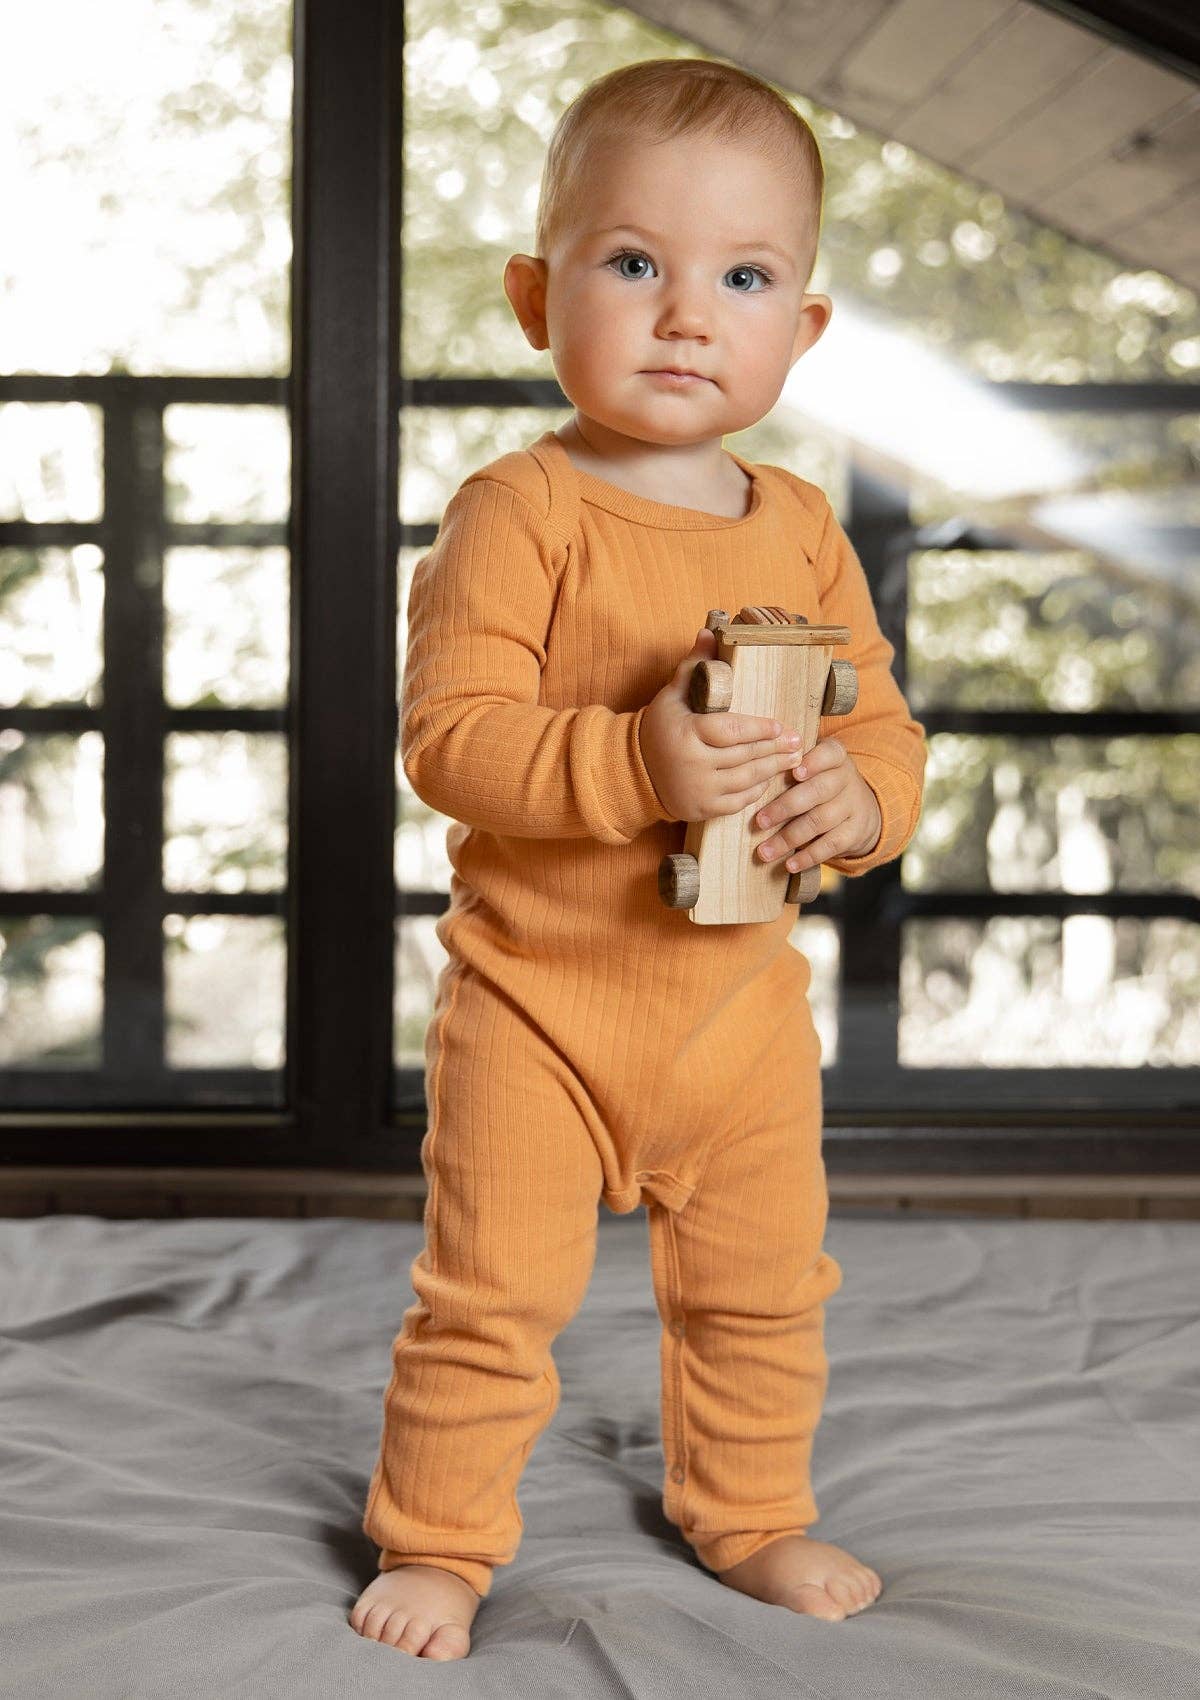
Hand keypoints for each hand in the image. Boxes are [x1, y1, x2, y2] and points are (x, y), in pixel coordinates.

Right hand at [639, 629, 807, 822]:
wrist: (635, 771)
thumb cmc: (660, 728)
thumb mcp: (672, 695)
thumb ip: (693, 665)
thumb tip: (709, 631)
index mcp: (687, 734)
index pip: (732, 731)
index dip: (759, 729)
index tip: (779, 726)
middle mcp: (693, 765)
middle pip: (744, 756)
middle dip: (774, 748)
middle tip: (797, 741)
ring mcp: (698, 790)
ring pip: (745, 779)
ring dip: (772, 769)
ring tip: (792, 758)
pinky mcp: (702, 810)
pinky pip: (738, 802)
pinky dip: (756, 790)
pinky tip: (768, 779)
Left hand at [750, 736, 881, 870]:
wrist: (861, 810)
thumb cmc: (821, 783)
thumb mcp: (815, 767)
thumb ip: (789, 765)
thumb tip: (753, 774)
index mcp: (835, 757)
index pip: (829, 754)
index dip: (813, 763)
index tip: (794, 773)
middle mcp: (847, 778)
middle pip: (818, 791)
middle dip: (785, 807)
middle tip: (759, 822)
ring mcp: (853, 806)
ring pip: (819, 821)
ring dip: (788, 838)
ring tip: (764, 851)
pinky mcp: (855, 832)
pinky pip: (831, 845)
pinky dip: (808, 856)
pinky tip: (789, 865)